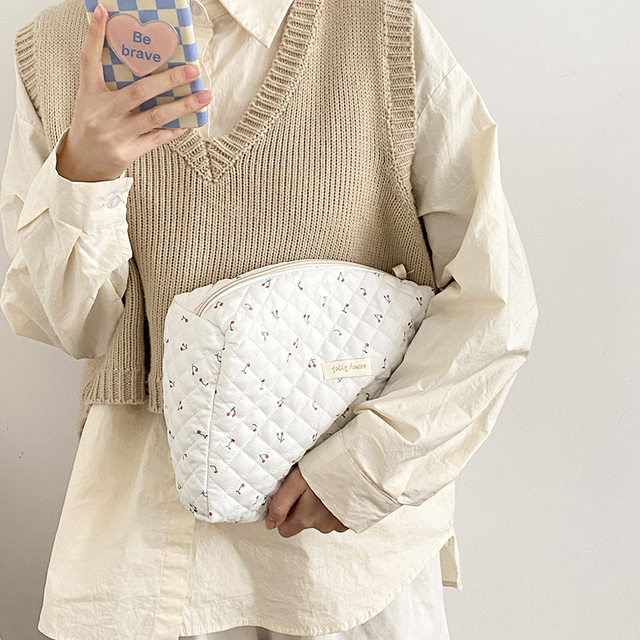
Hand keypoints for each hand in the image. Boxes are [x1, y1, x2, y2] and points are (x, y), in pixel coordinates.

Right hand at [56, 2, 211, 181]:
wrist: (82, 163)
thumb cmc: (93, 125)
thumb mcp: (91, 100)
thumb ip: (108, 80)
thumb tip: (134, 56)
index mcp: (90, 94)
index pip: (89, 60)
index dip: (95, 36)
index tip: (104, 12)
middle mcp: (103, 112)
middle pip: (138, 92)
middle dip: (168, 79)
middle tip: (192, 70)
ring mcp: (116, 134)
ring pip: (155, 116)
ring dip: (183, 106)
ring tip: (204, 97)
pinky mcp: (127, 152)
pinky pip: (157, 138)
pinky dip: (174, 129)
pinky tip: (191, 121)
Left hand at [264, 465, 348, 536]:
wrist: (363, 466)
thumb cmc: (329, 467)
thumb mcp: (298, 480)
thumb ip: (281, 503)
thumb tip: (269, 524)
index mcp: (307, 518)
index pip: (285, 529)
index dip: (286, 512)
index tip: (292, 495)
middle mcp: (323, 525)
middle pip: (305, 522)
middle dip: (305, 508)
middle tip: (311, 485)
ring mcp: (340, 523)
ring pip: (322, 519)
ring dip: (322, 505)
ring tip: (327, 483)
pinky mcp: (354, 519)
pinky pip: (339, 516)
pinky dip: (337, 506)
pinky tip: (341, 489)